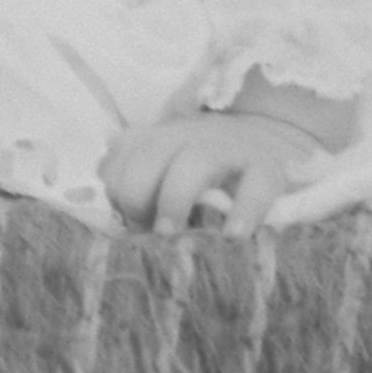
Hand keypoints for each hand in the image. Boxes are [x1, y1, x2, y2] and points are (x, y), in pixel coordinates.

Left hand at [102, 109, 329, 235]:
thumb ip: (131, 175)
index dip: (116, 189)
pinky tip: (233, 236)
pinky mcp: (268, 170)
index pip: (123, 154)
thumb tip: (97, 196)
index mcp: (160, 137)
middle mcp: (191, 136)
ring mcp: (230, 150)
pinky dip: (245, 210)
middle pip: (152, 151)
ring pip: (197, 160)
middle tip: (142, 228)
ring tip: (168, 234)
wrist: (274, 139)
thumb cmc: (205, 171)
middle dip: (137, 191)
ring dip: (175, 197)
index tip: (125, 219)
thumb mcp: (166, 165)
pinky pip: (257, 185)